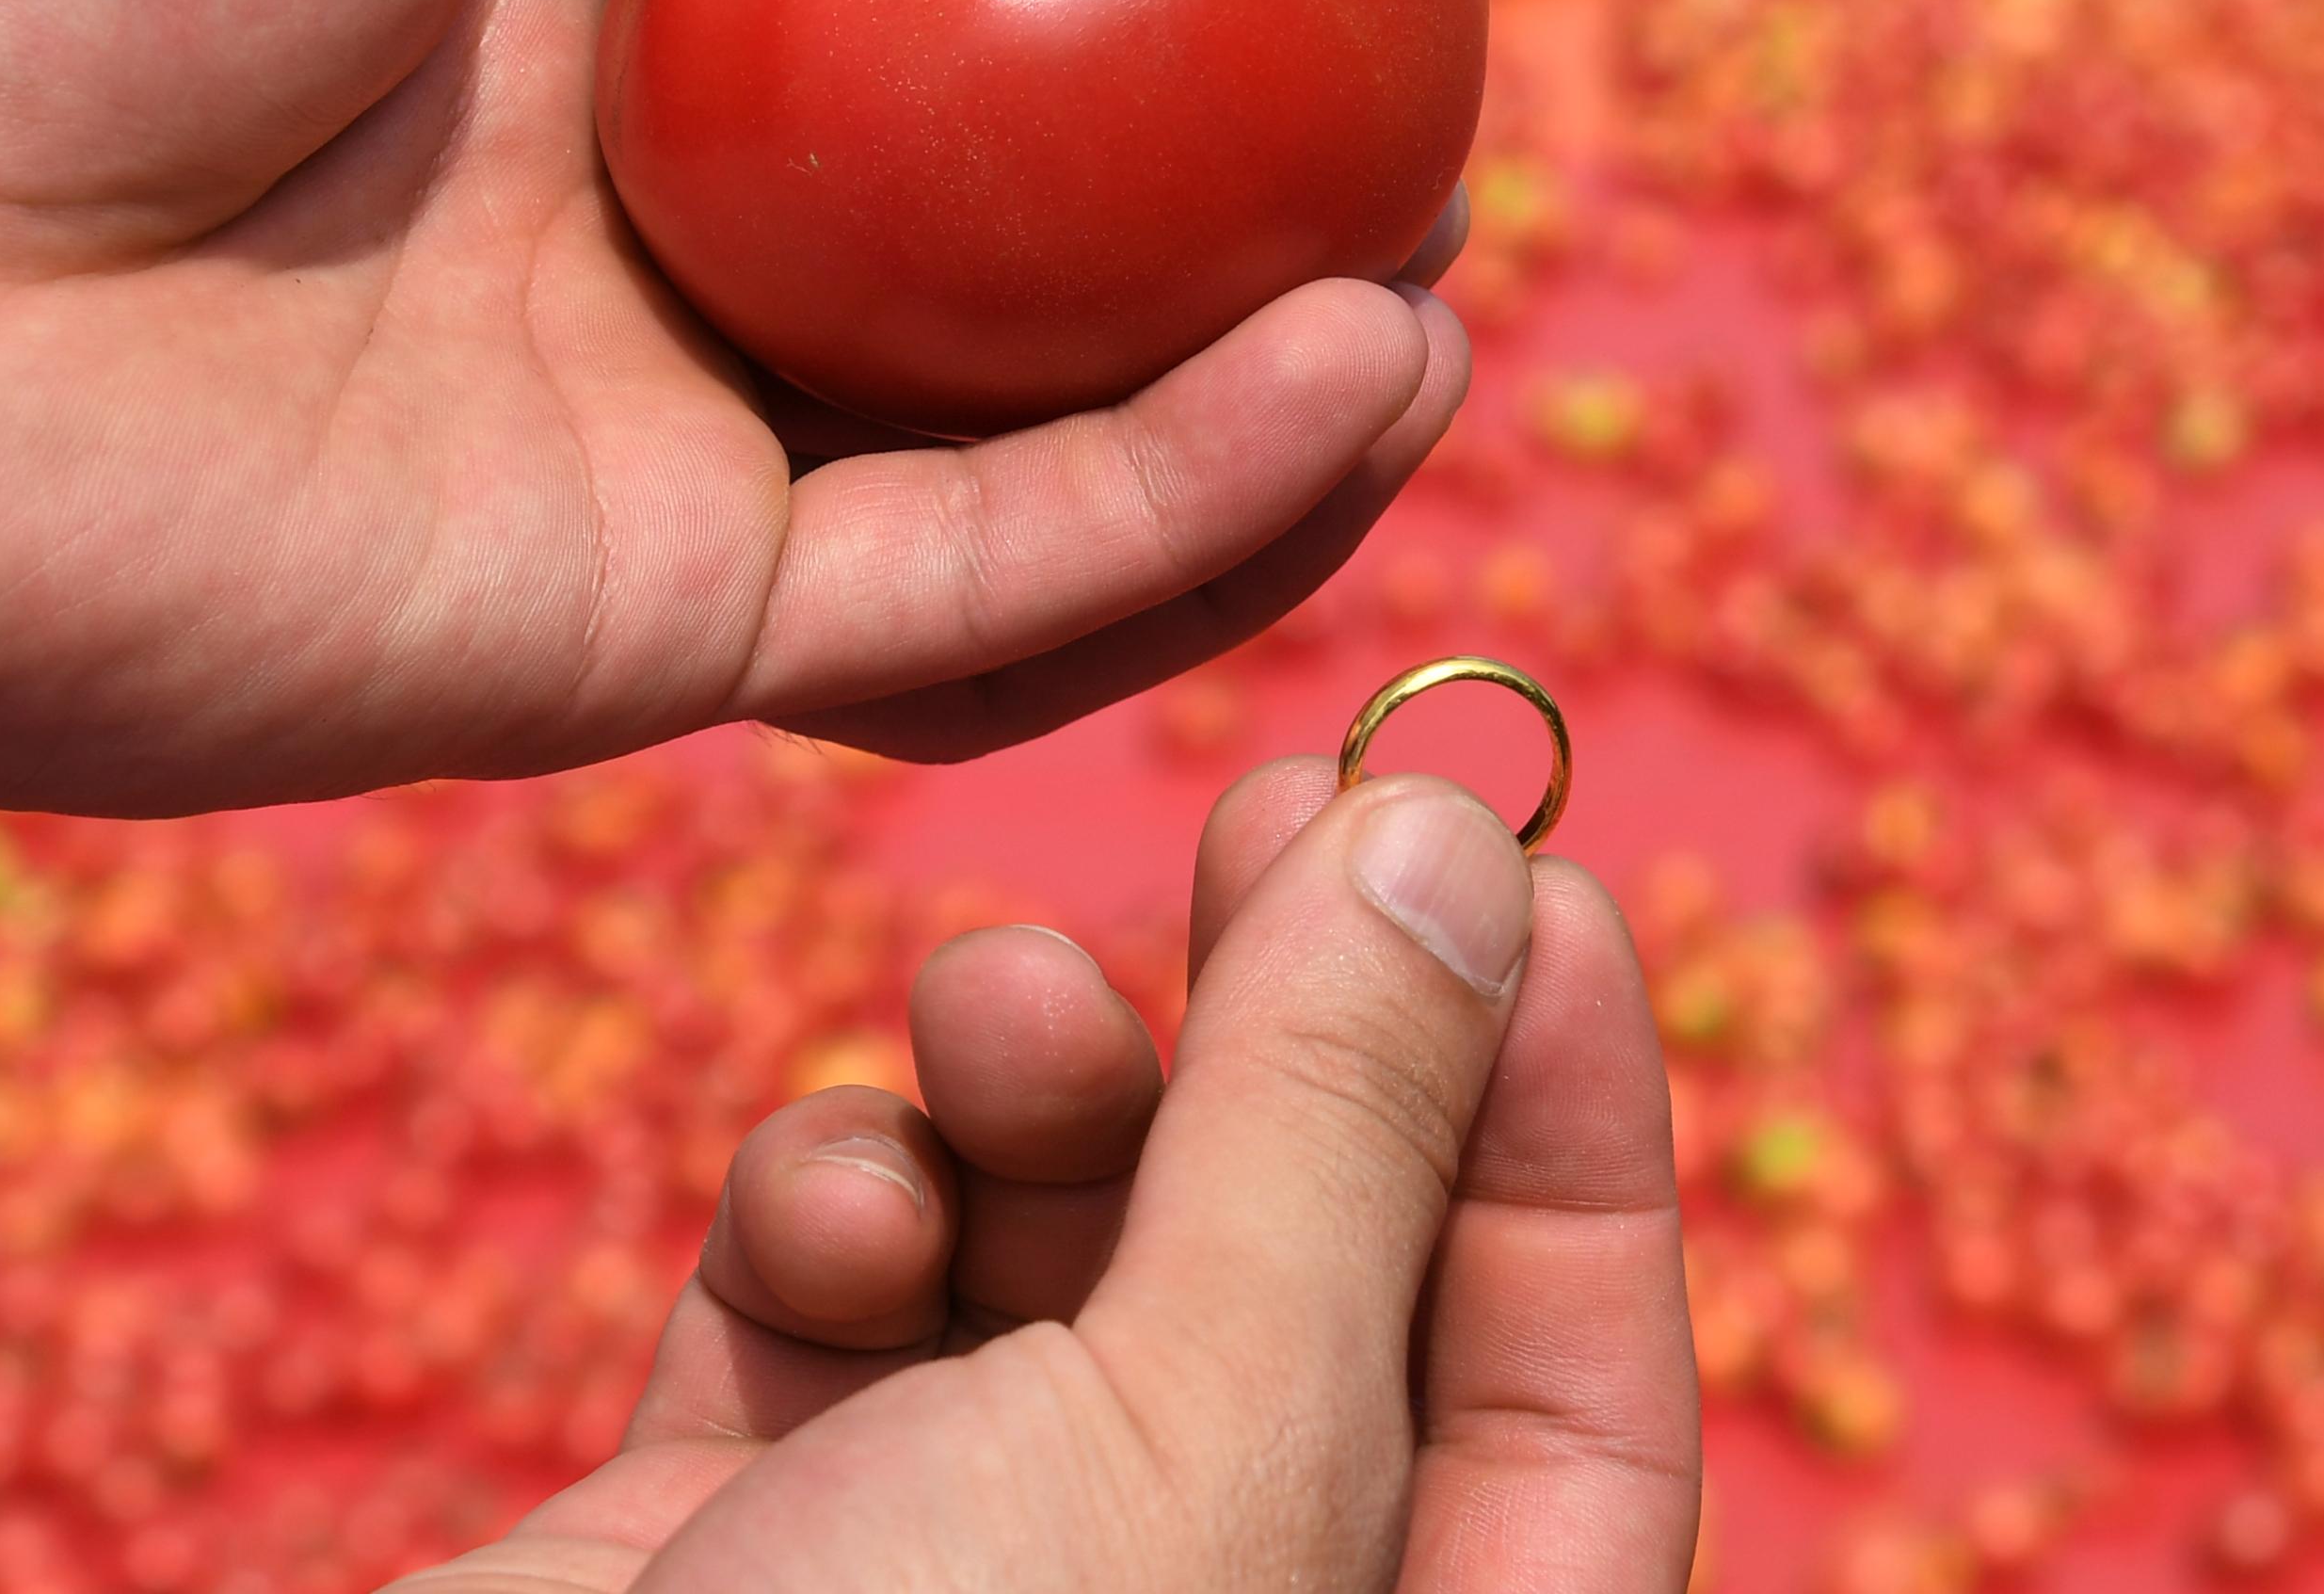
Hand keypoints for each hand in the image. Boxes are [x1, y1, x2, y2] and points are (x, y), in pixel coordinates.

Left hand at [0, 0, 1468, 866]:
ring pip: (1033, 474)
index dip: (1110, 5)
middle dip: (1231, 246)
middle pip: (1014, 286)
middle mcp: (650, 266)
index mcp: (584, 46)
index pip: (919, 43)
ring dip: (1258, 416)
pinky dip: (1171, 499)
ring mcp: (659, 460)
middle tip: (1425, 162)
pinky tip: (1341, 376)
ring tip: (1433, 305)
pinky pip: (964, 580)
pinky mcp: (648, 635)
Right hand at [403, 763, 1699, 1592]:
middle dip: (1289, 1049)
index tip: (1523, 867)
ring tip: (995, 1006)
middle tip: (1264, 808)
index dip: (1572, 1129)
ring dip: (1034, 1100)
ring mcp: (967, 1591)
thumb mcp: (1194, 1436)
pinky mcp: (747, 1539)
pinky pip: (845, 1310)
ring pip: (1066, 1265)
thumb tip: (1458, 854)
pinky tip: (819, 1217)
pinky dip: (837, 1213)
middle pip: (1314, 1293)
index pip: (1576, 1407)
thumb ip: (1331, 1135)